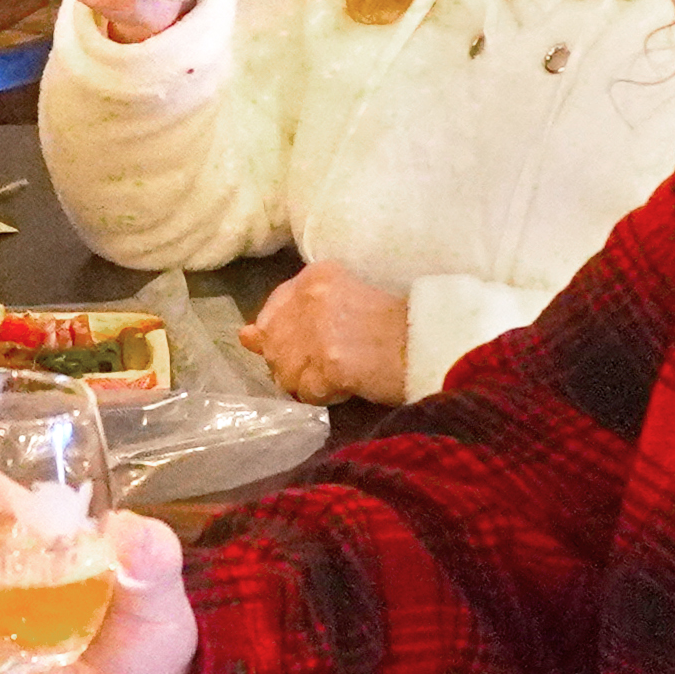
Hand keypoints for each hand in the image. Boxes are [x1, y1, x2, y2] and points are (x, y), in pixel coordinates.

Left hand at [238, 261, 410, 404]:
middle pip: (274, 346)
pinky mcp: (330, 365)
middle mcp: (311, 299)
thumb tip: (243, 336)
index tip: (307, 346)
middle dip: (294, 363)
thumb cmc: (393, 324)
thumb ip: (288, 318)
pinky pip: (307, 393)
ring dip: (308, 382)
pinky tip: (346, 387)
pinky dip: (323, 396)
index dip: (283, 336)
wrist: (431, 344)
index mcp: (316, 276)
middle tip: (326, 365)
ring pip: (285, 373)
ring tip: (339, 376)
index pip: (272, 312)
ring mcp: (319, 332)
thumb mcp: (338, 306)